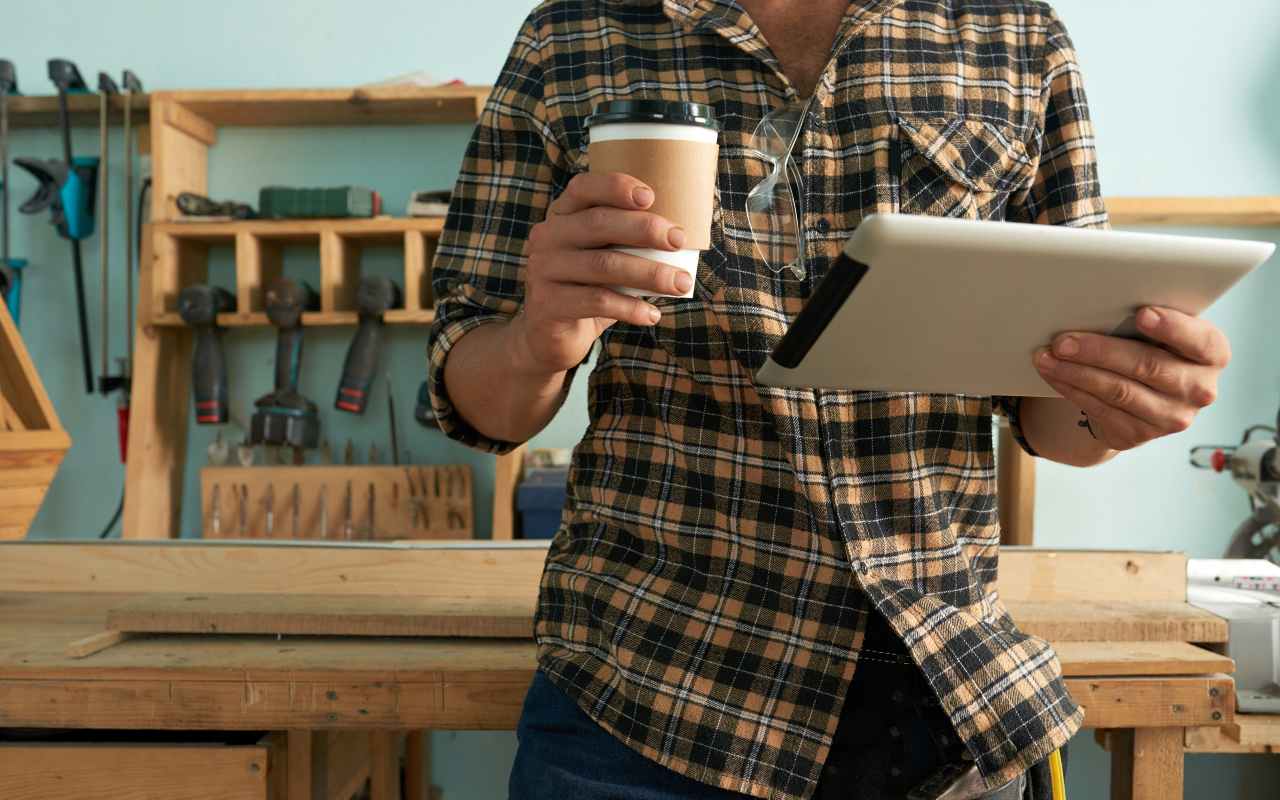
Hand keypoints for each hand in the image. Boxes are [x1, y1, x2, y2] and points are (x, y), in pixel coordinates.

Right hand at [514, 172, 693, 374]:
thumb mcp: (602, 257)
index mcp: (562, 216)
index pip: (583, 188)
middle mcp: (548, 237)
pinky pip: (597, 301)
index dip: (615, 187)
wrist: (549, 336)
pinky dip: (631, 308)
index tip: (651, 197)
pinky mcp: (547, 304)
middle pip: (598, 223)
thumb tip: (681, 235)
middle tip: (679, 240)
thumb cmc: (589, 288)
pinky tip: (652, 314)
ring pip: (603, 264)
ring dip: (649, 273)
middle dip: (645, 229)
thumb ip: (626, 241)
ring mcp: (543, 270)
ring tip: (680, 283)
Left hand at [1033, 307, 1230, 451]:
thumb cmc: (1152, 346)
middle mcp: (1199, 390)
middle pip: (1147, 366)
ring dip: (1075, 372)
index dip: (1172, 328)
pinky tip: (1053, 374)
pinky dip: (1070, 388)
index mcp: (1212, 354)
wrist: (1144, 394)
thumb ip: (1149, 319)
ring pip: (1117, 391)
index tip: (1142, 314)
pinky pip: (1099, 408)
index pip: (1199, 341)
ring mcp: (1170, 417)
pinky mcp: (1138, 434)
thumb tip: (1100, 302)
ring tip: (1046, 356)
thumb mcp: (1162, 331)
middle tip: (1063, 340)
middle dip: (1099, 351)